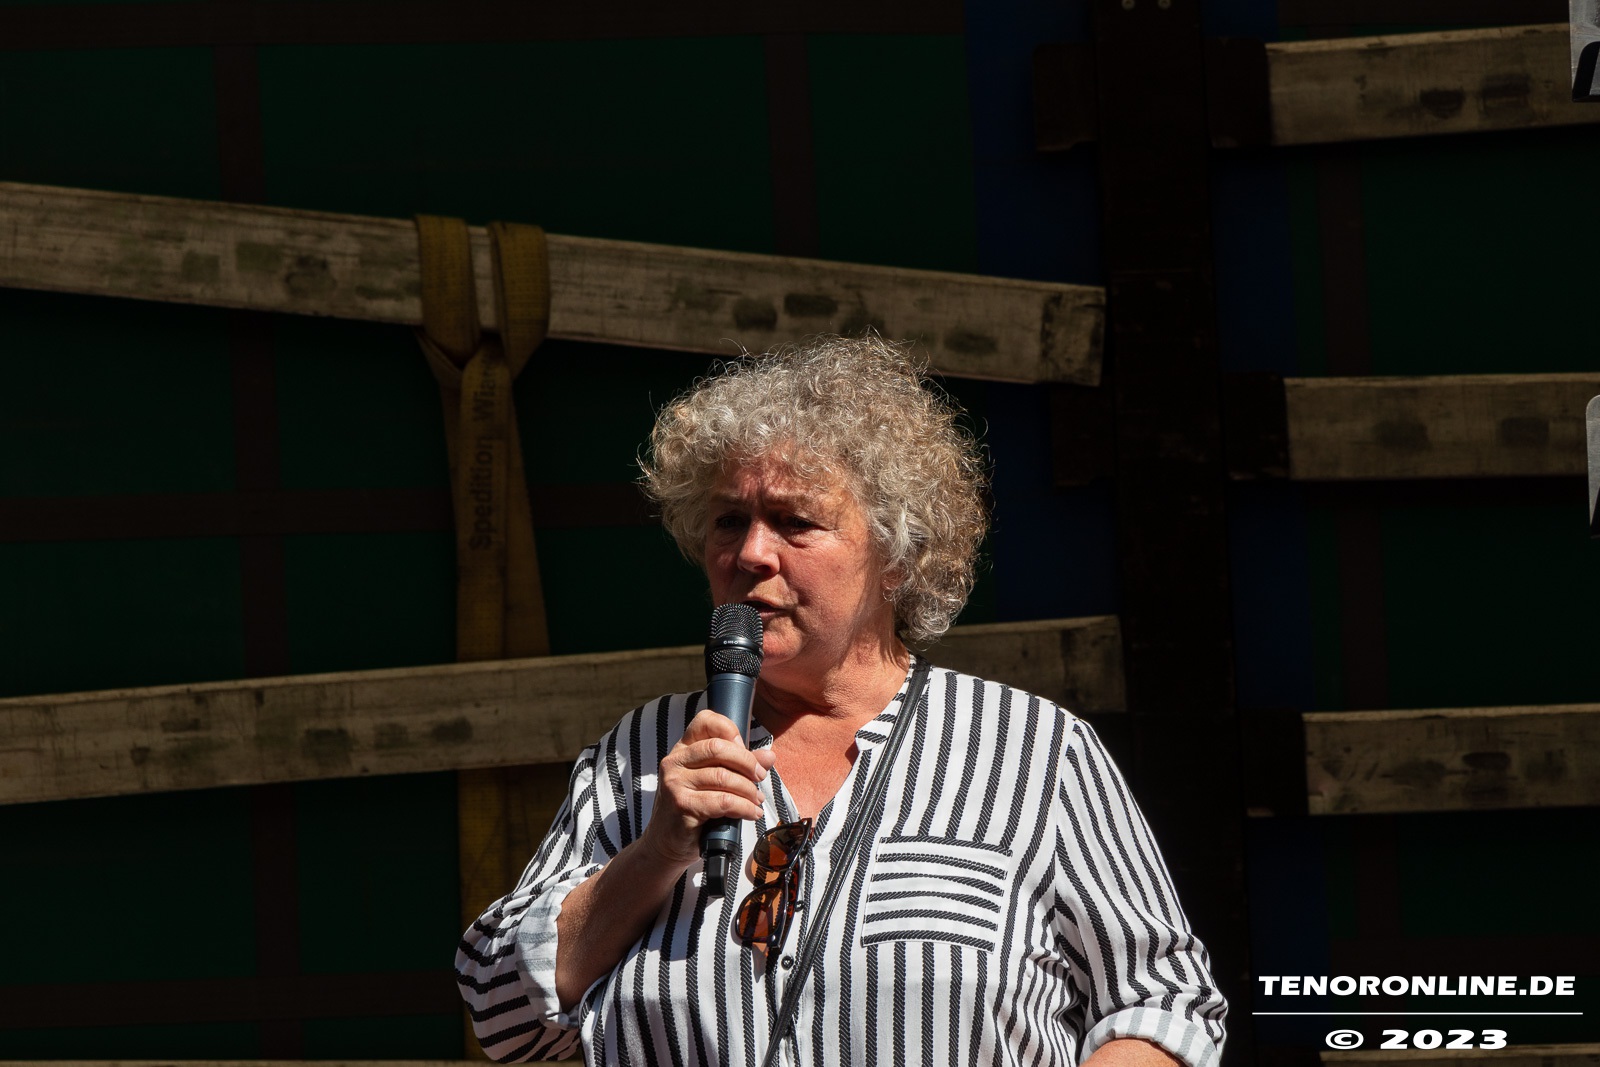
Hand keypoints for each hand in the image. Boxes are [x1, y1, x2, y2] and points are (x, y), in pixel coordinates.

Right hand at [641, 709, 777, 869]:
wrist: (665, 844)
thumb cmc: (691, 810)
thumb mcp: (713, 782)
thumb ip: (739, 766)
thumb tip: (769, 756)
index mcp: (682, 750)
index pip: (705, 721)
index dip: (729, 729)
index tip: (745, 747)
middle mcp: (675, 762)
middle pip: (718, 747)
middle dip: (747, 762)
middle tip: (760, 776)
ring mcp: (675, 783)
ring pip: (723, 777)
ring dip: (748, 790)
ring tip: (756, 800)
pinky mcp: (681, 805)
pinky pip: (722, 801)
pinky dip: (744, 807)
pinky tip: (751, 813)